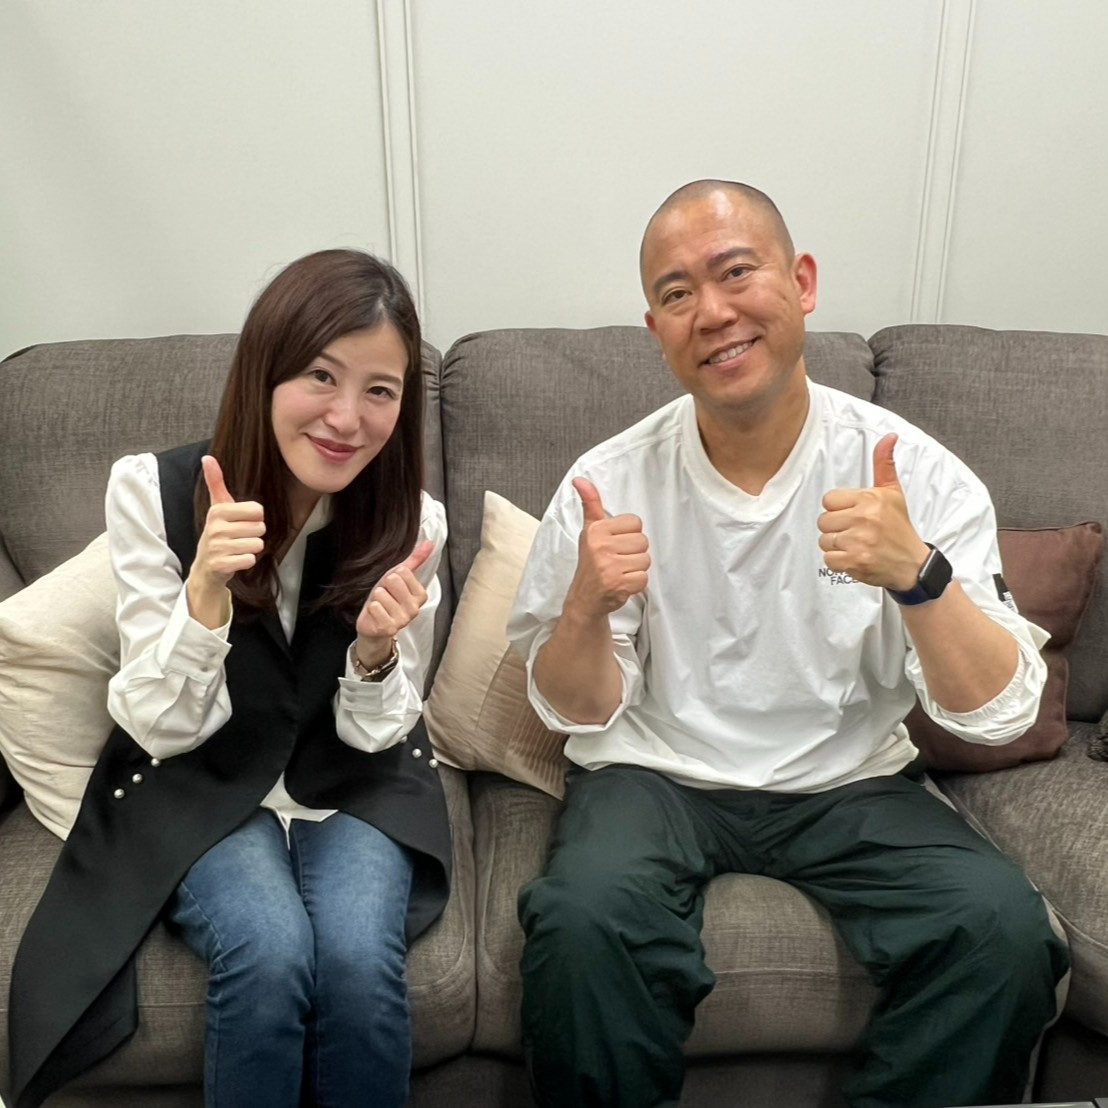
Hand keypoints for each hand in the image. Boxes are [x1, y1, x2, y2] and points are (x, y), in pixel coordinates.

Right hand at [190, 456, 265, 588]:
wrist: (206, 566)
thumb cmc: (218, 533)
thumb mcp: (217, 507)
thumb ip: (216, 482)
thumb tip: (207, 457)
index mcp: (218, 511)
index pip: (257, 510)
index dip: (255, 518)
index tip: (240, 522)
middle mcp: (215, 528)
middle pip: (260, 528)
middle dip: (254, 535)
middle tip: (238, 538)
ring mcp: (217, 547)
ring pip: (257, 544)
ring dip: (251, 548)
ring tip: (237, 549)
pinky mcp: (221, 565)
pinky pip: (250, 560)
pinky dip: (246, 561)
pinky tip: (235, 560)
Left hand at [355, 540, 433, 666]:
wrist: (373, 626)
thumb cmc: (387, 600)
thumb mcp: (398, 578)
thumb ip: (415, 560)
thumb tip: (430, 542)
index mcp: (421, 595)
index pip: (403, 571)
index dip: (392, 576)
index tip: (392, 587)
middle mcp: (415, 608)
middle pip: (393, 580)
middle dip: (383, 586)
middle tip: (385, 597)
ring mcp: (403, 620)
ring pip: (382, 593)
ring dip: (376, 599)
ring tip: (380, 607)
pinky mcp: (389, 628)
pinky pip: (375, 607)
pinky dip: (371, 609)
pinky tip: (376, 615)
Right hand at [565, 477, 649, 616]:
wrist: (584, 598)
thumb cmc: (591, 562)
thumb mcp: (590, 530)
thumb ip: (591, 504)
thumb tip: (581, 479)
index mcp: (596, 530)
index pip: (635, 523)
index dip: (629, 535)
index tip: (615, 544)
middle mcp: (601, 546)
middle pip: (643, 541)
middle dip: (634, 552)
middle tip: (618, 560)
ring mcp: (610, 566)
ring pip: (645, 560)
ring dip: (636, 568)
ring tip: (620, 571)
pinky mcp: (619, 584)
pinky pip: (644, 578)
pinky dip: (636, 583)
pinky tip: (622, 583)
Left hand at [817, 434, 928, 589]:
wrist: (912, 564)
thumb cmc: (899, 528)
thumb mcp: (893, 492)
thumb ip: (884, 464)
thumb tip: (889, 437)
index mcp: (870, 499)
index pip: (829, 500)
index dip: (838, 509)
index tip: (854, 515)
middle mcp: (864, 518)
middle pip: (823, 521)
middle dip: (836, 528)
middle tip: (856, 532)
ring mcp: (859, 541)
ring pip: (824, 540)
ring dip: (836, 546)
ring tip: (856, 544)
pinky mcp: (855, 561)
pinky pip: (828, 559)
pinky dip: (838, 562)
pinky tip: (854, 557)